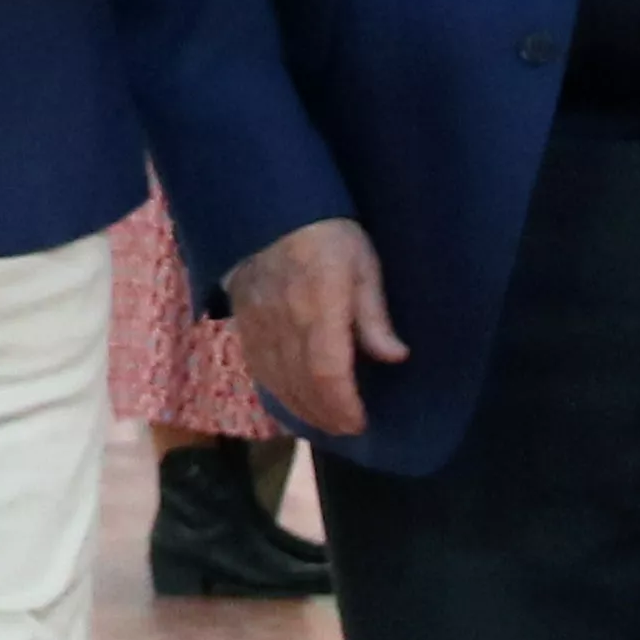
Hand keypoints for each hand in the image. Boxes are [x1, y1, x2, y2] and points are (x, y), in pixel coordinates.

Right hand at [222, 218, 400, 434]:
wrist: (269, 212)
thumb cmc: (328, 235)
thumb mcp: (363, 265)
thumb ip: (374, 315)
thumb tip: (396, 357)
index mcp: (318, 306)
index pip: (326, 370)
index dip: (342, 404)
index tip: (360, 421)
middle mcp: (283, 322)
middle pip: (301, 384)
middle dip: (326, 414)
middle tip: (348, 428)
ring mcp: (258, 326)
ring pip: (277, 382)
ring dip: (302, 409)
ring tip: (325, 421)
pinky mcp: (243, 326)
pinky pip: (258, 370)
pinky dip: (278, 392)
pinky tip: (294, 400)